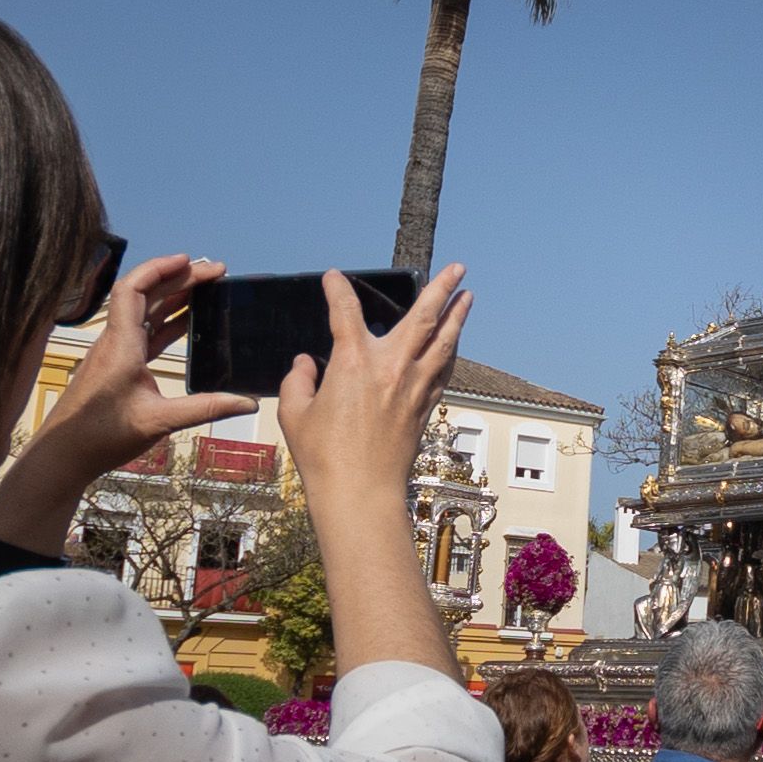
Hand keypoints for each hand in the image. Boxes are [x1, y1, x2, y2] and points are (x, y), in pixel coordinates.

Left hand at [0, 253, 247, 549]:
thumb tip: (248, 402)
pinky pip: (143, 335)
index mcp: (121, 344)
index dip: (160, 268)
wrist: (62, 456)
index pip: (134, 289)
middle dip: (179, 279)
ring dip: (173, 298)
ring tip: (206, 292)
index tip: (189, 260)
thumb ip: (205, 407)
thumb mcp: (159, 422)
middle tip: (215, 274)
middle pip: (146, 296)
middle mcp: (115, 342)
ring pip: (144, 314)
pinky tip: (186, 325)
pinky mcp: (115, 368)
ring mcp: (114, 354)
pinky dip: (165, 324)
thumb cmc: (102, 436)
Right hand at [279, 267, 471, 522]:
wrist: (361, 493)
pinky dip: (450, 351)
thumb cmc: (324, 457)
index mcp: (353, 363)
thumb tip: (305, 363)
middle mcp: (391, 367)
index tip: (334, 279)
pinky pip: (443, 370)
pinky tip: (454, 344)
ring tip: (468, 296)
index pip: (345, 312)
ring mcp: (413, 386)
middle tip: (457, 268)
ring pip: (443, 341)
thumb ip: (297, 382)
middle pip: (423, 316)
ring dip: (458, 316)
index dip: (337, 291)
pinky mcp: (425, 407)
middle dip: (441, 287)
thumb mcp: (294, 414)